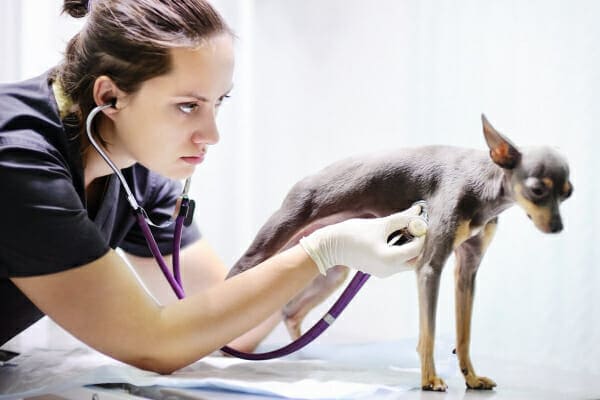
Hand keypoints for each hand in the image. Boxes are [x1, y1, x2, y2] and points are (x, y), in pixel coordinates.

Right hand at [299, 204, 427, 277]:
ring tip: (403, 229)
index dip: (421, 233)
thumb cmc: (352, 233)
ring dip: (409, 247)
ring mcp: (384, 273)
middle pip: (415, 258)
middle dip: (418, 243)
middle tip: (414, 227)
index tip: (419, 221)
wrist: (330, 246)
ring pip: (407, 261)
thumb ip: (402, 219)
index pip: (417, 248)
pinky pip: (397, 263)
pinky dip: (400, 251)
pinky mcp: (379, 271)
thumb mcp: (379, 224)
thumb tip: (418, 212)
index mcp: (390, 259)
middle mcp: (389, 270)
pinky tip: (394, 237)